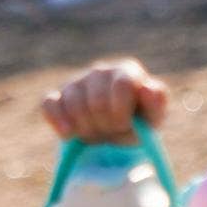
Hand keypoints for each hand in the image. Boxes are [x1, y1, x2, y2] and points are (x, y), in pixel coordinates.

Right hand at [41, 60, 168, 142]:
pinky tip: (68, 135)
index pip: (120, 86)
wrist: (113, 134)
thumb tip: (147, 89)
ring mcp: (77, 82)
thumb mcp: (153, 117)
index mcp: (126, 71)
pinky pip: (49, 104)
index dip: (120, 112)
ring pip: (73, 104)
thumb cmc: (137, 123)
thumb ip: (156, 103)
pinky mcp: (56, 96)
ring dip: (85, 128)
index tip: (123, 126)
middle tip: (110, 132)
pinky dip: (58, 121)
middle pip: (95, 100)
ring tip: (95, 133)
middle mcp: (101, 71)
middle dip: (103, 124)